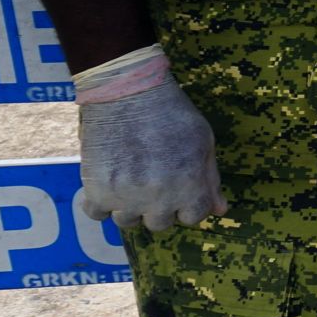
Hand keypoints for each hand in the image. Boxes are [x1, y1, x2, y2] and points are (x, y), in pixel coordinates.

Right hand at [72, 45, 226, 232]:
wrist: (128, 92)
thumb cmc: (172, 113)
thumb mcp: (203, 141)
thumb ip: (211, 179)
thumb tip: (220, 210)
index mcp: (189, 188)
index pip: (192, 218)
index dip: (187, 204)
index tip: (179, 188)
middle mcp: (159, 199)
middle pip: (160, 224)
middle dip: (159, 207)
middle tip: (152, 181)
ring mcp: (126, 197)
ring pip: (128, 222)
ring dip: (130, 206)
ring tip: (130, 180)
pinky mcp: (96, 189)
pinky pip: (96, 214)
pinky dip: (100, 203)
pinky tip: (108, 184)